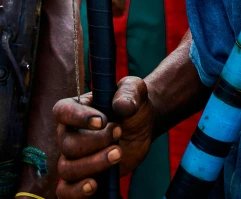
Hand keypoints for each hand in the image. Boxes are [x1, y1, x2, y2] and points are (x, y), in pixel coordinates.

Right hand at [54, 77, 154, 197]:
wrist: (141, 126)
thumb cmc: (133, 104)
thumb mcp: (135, 90)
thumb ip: (129, 92)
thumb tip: (121, 105)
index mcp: (76, 108)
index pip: (62, 111)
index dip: (78, 117)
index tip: (103, 121)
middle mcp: (69, 133)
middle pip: (68, 144)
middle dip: (96, 142)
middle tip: (119, 133)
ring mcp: (73, 157)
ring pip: (67, 169)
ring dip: (94, 164)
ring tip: (118, 154)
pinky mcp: (82, 177)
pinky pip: (66, 192)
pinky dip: (77, 192)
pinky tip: (95, 185)